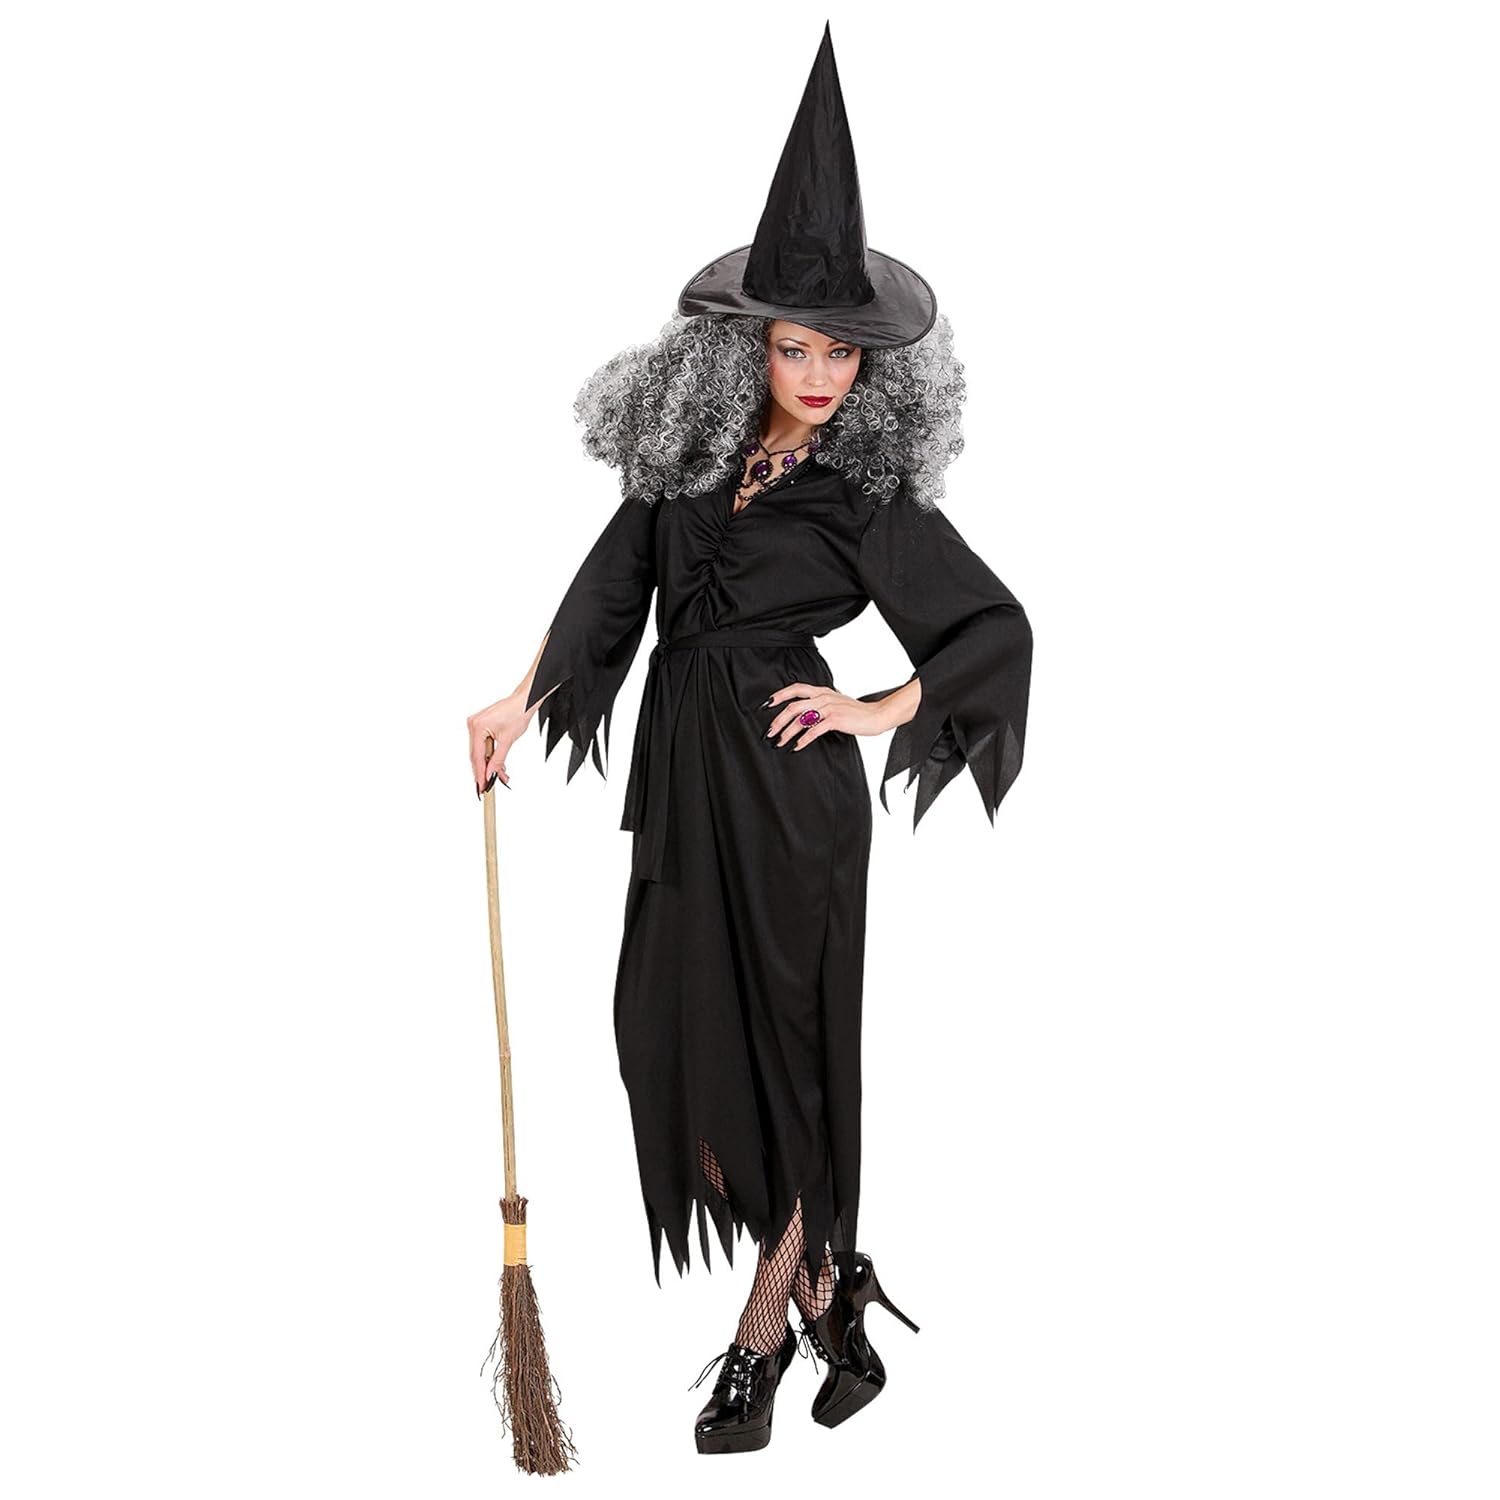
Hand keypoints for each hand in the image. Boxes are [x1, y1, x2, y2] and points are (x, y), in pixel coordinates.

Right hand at [466, 692, 530, 795]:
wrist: (524, 701)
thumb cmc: (518, 713)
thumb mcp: (508, 740)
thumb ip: (497, 759)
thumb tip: (491, 773)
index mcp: (477, 726)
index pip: (476, 756)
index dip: (479, 774)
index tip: (482, 786)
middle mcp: (473, 725)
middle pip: (476, 755)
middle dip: (485, 771)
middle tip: (489, 786)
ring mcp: (476, 724)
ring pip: (480, 751)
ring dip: (489, 764)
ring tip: (500, 775)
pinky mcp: (481, 725)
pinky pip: (483, 744)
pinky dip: (490, 754)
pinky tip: (497, 764)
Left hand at [762, 682, 892, 751]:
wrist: (876, 716)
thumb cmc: (856, 712)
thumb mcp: (835, 701)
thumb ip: (820, 702)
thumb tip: (802, 712)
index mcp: (821, 691)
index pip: (795, 688)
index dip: (779, 695)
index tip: (766, 705)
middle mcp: (823, 697)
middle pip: (793, 706)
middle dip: (778, 720)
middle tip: (770, 732)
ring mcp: (829, 707)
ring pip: (800, 718)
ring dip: (787, 732)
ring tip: (780, 742)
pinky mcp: (835, 719)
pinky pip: (813, 730)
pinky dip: (803, 740)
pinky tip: (797, 746)